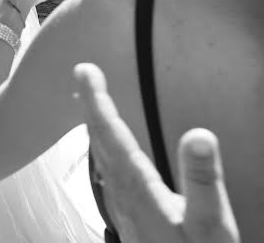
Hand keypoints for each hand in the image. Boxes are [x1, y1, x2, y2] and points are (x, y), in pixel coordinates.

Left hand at [74, 64, 239, 242]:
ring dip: (96, 129)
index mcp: (140, 190)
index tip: (84, 69)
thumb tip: (199, 135)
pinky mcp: (134, 224)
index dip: (97, 100)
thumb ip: (203, 181)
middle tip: (82, 74)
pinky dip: (107, 155)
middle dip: (91, 106)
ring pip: (104, 161)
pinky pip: (113, 178)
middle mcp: (125, 197)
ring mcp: (127, 211)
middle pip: (101, 143)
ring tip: (91, 106)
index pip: (112, 135)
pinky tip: (109, 159)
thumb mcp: (211, 225)